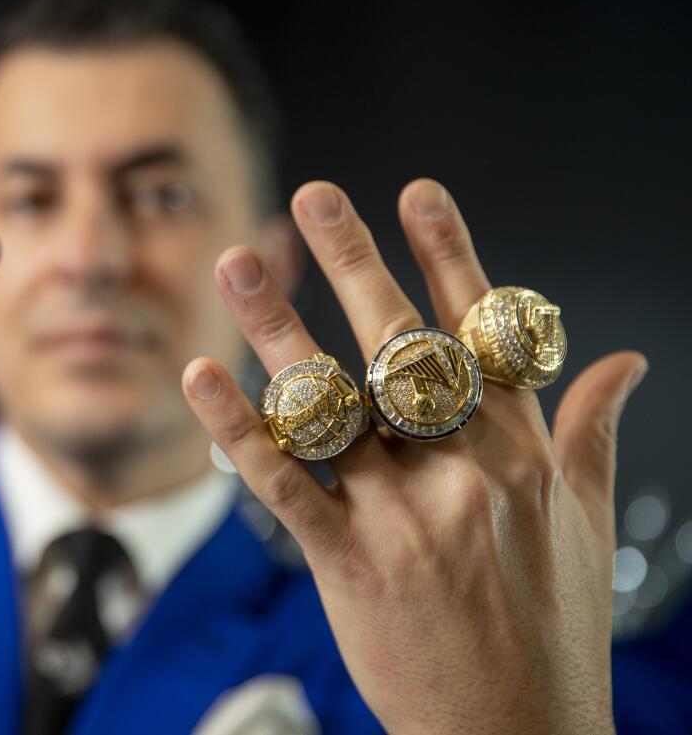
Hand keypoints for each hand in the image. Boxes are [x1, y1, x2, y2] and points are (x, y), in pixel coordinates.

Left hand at [182, 180, 644, 733]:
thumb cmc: (551, 630)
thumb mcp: (587, 525)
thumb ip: (592, 432)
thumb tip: (621, 361)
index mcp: (526, 453)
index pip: (485, 333)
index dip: (450, 256)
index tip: (415, 193)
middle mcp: (466, 471)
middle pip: (403, 346)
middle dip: (356, 262)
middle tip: (313, 195)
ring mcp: (406, 516)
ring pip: (333, 401)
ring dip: (278, 326)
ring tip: (238, 262)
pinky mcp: (351, 563)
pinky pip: (286, 481)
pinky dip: (240, 427)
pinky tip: (202, 374)